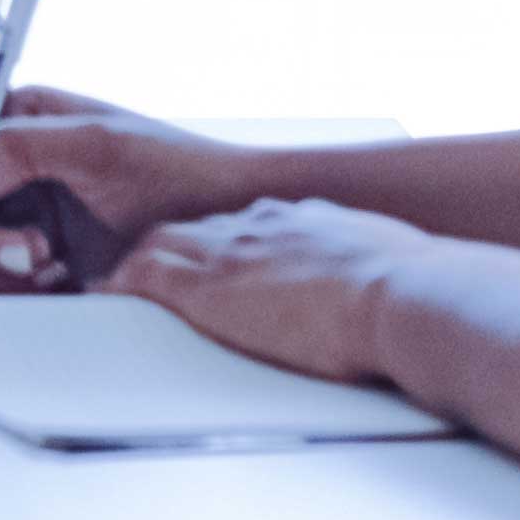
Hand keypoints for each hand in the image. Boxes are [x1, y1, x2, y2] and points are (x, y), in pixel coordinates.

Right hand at [0, 85, 250, 291]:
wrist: (230, 225)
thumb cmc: (179, 169)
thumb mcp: (98, 145)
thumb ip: (20, 151)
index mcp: (16, 118)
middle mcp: (10, 166)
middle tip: (16, 253)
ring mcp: (22, 216)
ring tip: (50, 262)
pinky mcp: (38, 261)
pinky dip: (18, 286)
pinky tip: (64, 278)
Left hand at [103, 196, 432, 387]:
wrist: (408, 294)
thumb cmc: (417, 293)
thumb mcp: (392, 268)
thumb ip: (374, 274)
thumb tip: (393, 296)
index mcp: (304, 220)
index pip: (243, 225)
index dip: (220, 243)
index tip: (214, 262)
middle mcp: (258, 226)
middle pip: (192, 227)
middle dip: (168, 248)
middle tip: (145, 269)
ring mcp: (229, 253)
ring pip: (156, 245)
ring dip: (134, 266)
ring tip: (113, 287)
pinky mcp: (205, 289)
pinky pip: (141, 279)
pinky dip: (118, 287)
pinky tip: (102, 299)